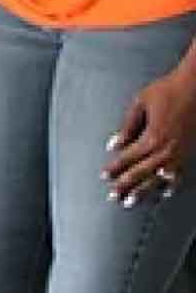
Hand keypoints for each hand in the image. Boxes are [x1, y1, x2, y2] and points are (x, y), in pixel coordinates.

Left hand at [103, 65, 195, 203]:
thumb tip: (114, 144)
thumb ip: (127, 126)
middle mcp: (166, 151)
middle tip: (113, 197)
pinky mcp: (190, 155)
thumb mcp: (140, 103)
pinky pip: (179, 177)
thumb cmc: (168, 91)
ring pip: (158, 180)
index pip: (128, 158)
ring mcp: (180, 156)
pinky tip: (163, 194)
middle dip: (125, 186)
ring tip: (131, 202)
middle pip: (141, 173)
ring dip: (144, 192)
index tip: (104, 176)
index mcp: (152, 137)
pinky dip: (170, 186)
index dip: (114, 168)